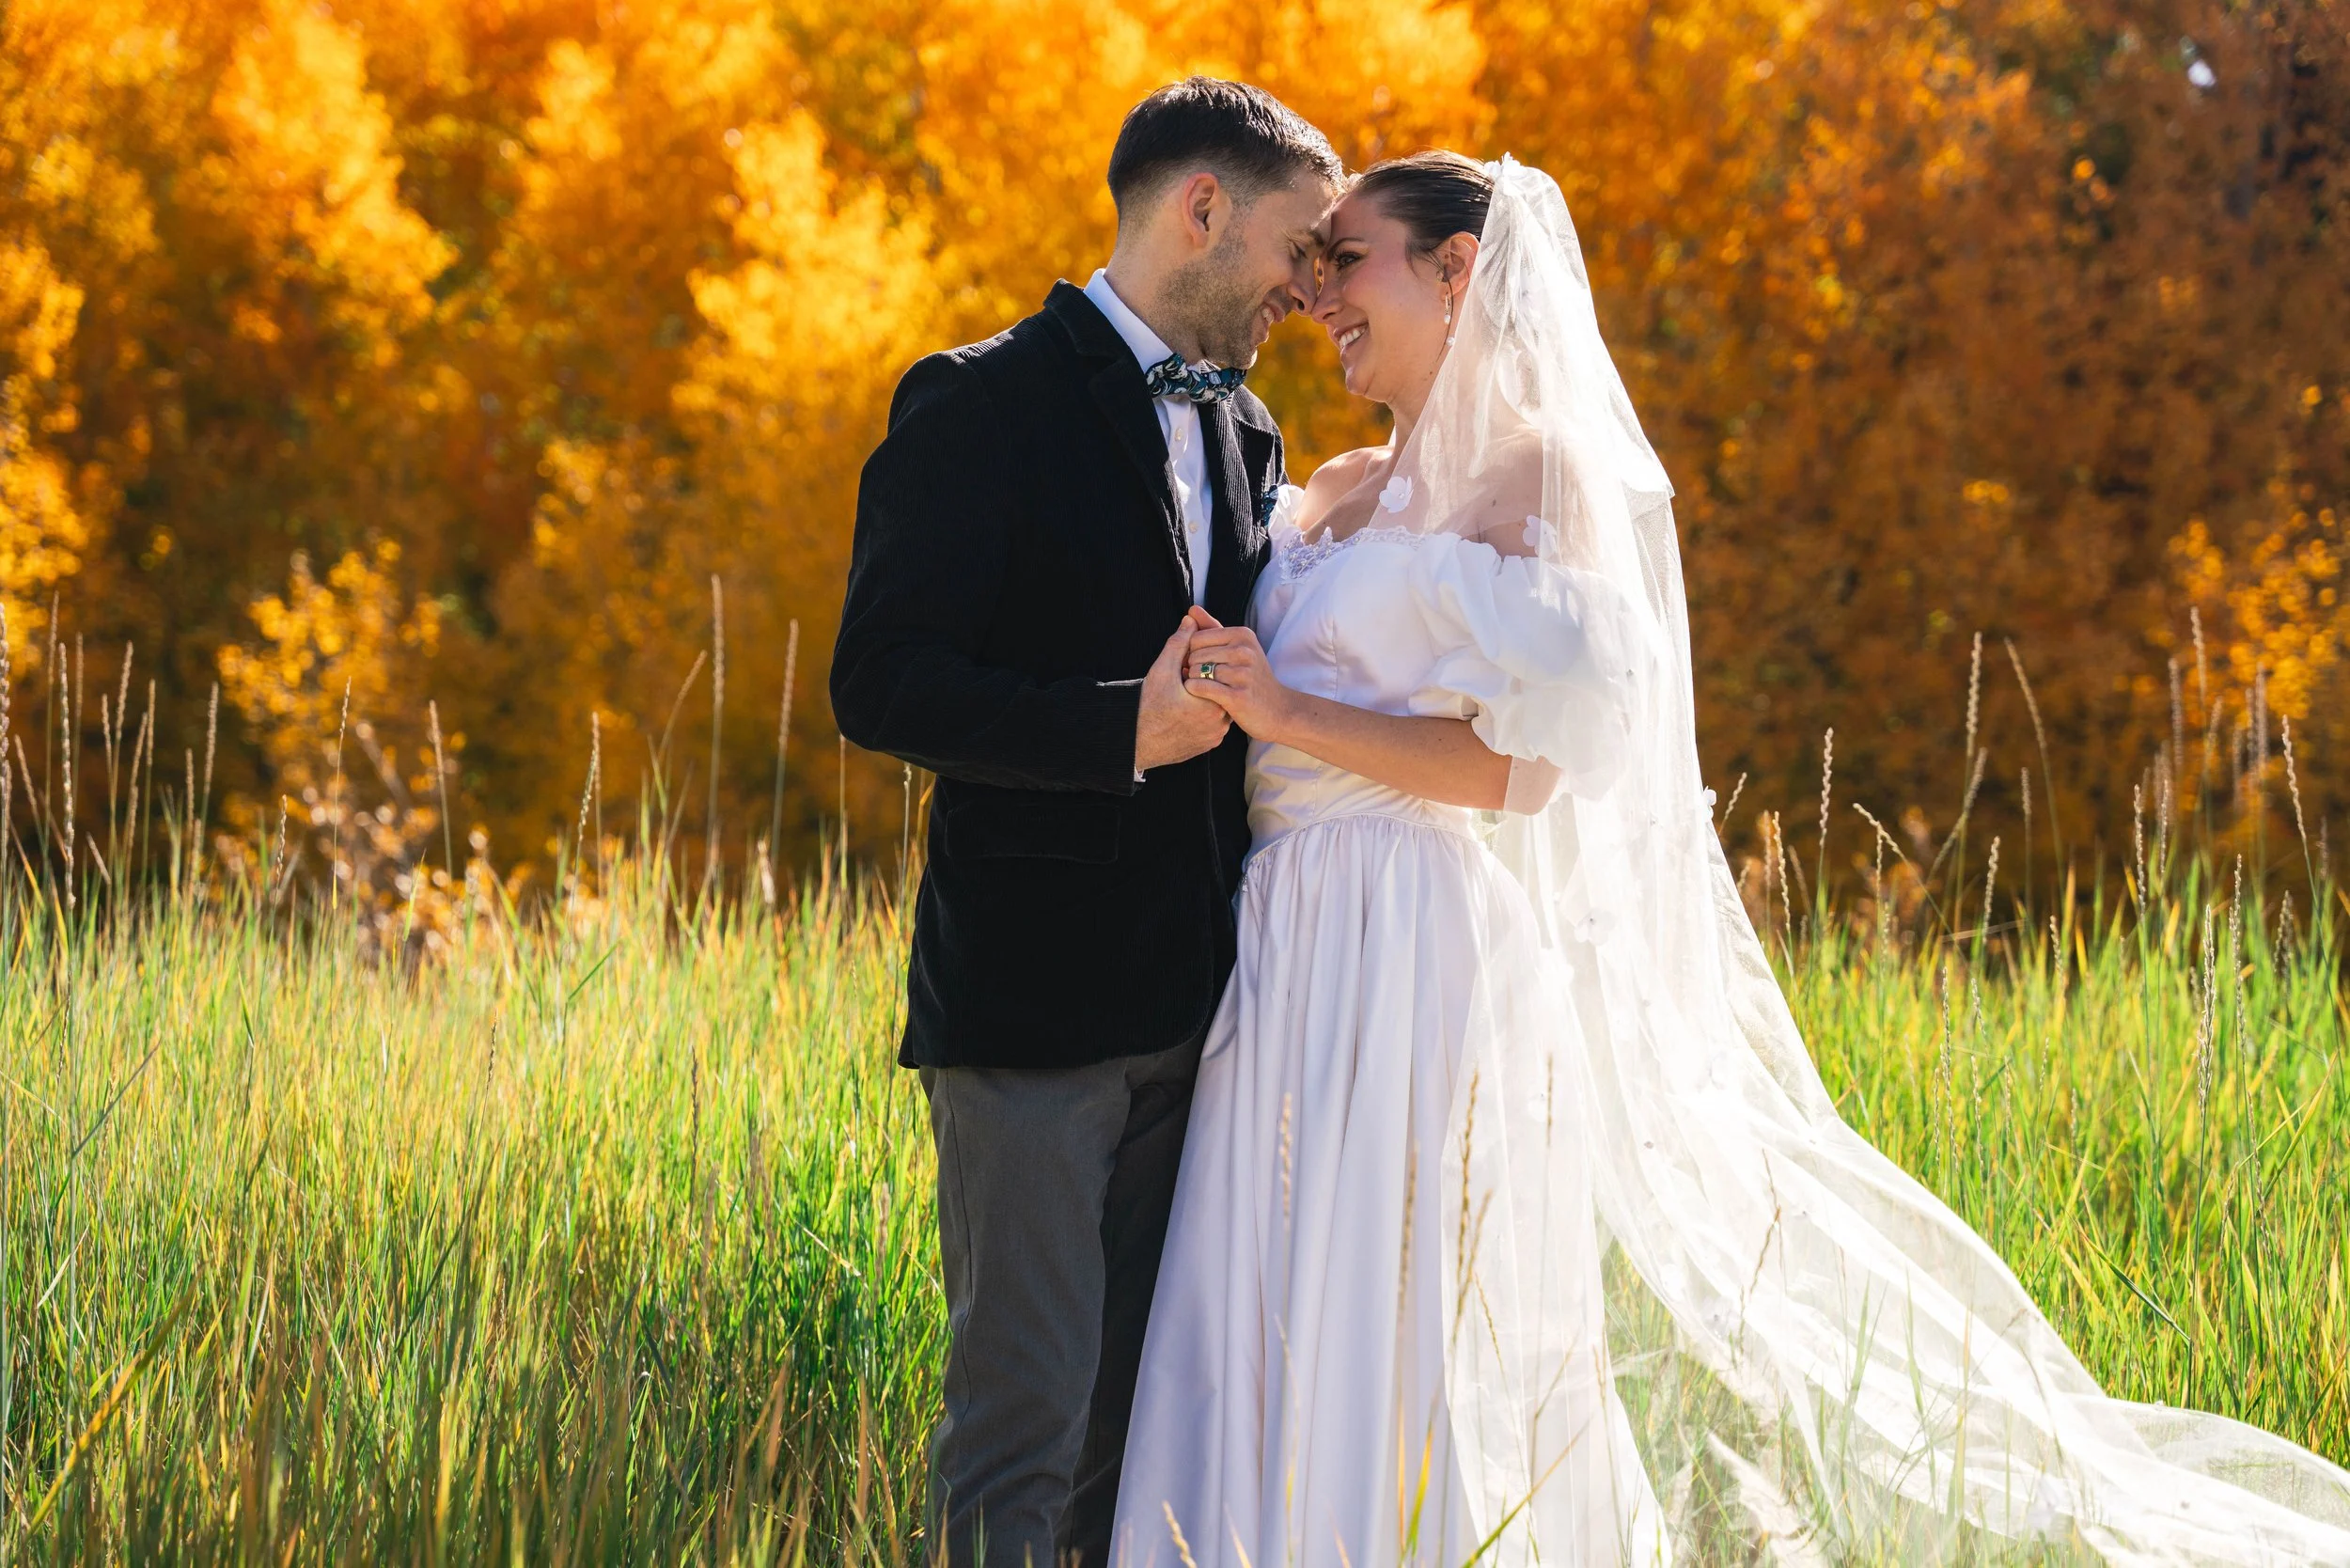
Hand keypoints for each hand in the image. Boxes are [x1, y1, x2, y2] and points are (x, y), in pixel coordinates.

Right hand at [1134, 608, 1230, 773]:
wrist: (1136, 743)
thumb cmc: (1147, 707)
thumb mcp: (1162, 670)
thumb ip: (1179, 643)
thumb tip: (1191, 620)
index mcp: (1214, 701)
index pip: (1219, 674)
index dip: (1204, 666)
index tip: (1187, 668)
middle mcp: (1220, 722)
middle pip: (1220, 692)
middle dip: (1206, 683)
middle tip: (1185, 681)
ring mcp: (1214, 737)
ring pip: (1218, 709)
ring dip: (1206, 700)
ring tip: (1183, 696)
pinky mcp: (1207, 746)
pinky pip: (1212, 726)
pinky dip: (1202, 717)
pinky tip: (1185, 711)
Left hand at [1184, 623, 1292, 741]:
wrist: (1278, 709)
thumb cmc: (1252, 677)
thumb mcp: (1238, 647)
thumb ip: (1212, 627)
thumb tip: (1191, 609)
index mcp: (1243, 635)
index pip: (1196, 637)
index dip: (1190, 652)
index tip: (1196, 663)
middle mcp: (1244, 651)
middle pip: (1195, 654)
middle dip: (1190, 667)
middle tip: (1199, 677)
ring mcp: (1243, 674)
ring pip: (1196, 671)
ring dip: (1193, 680)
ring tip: (1202, 686)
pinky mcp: (1238, 696)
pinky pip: (1202, 687)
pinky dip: (1195, 690)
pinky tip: (1200, 695)